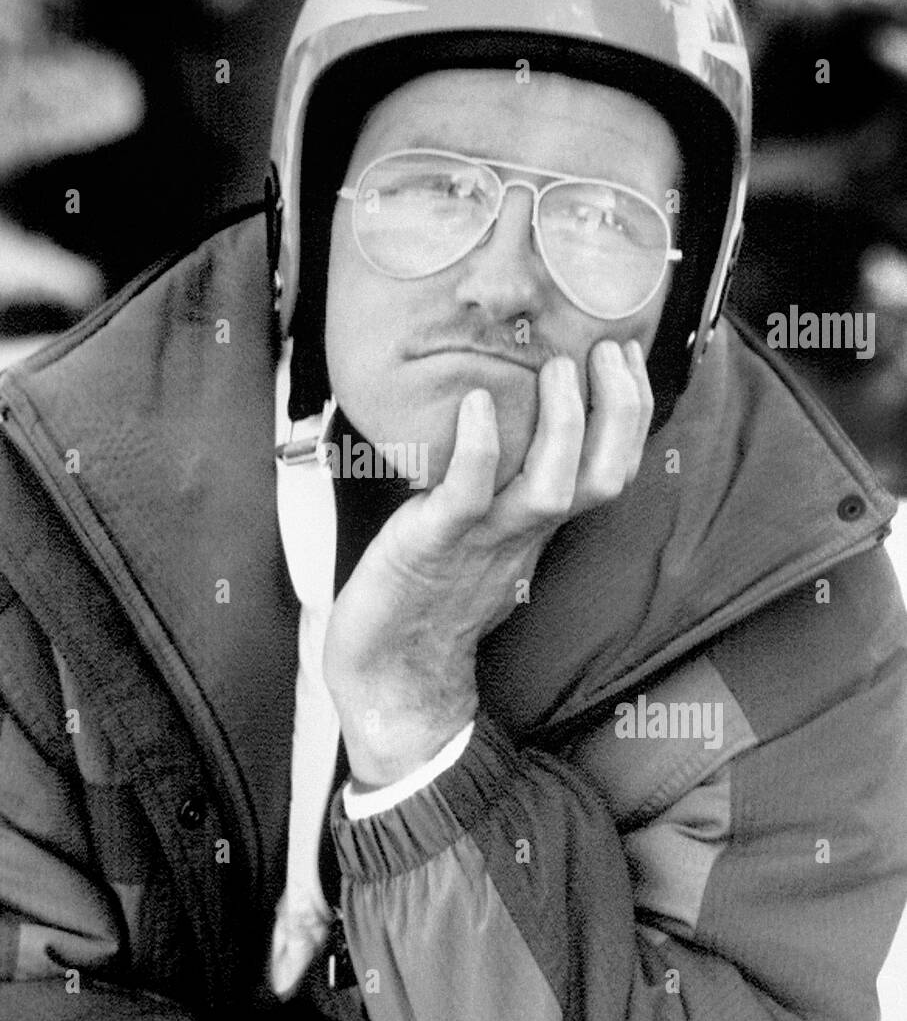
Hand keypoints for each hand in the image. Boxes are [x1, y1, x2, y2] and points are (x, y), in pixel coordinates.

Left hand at [323, 339, 653, 786]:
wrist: (389, 672)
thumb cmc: (427, 596)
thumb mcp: (480, 534)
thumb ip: (503, 488)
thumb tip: (505, 419)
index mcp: (537, 526)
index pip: (611, 470)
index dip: (631, 414)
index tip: (626, 355)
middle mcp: (522, 532)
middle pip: (601, 477)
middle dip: (619, 411)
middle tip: (609, 348)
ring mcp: (481, 540)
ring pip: (550, 489)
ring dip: (562, 426)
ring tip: (558, 368)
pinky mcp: (432, 544)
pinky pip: (465, 495)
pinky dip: (478, 449)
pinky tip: (476, 403)